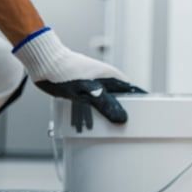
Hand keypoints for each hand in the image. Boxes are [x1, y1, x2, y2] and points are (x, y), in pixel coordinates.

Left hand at [12, 28, 144, 130]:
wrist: (43, 61)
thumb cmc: (64, 72)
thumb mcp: (88, 91)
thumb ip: (105, 104)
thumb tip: (122, 118)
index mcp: (111, 77)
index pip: (133, 90)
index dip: (141, 101)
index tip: (148, 113)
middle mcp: (104, 79)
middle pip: (119, 98)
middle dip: (122, 112)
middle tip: (124, 127)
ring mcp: (93, 83)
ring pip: (104, 102)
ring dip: (104, 114)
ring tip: (104, 130)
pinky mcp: (81, 88)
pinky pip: (91, 103)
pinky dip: (91, 113)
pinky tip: (86, 123)